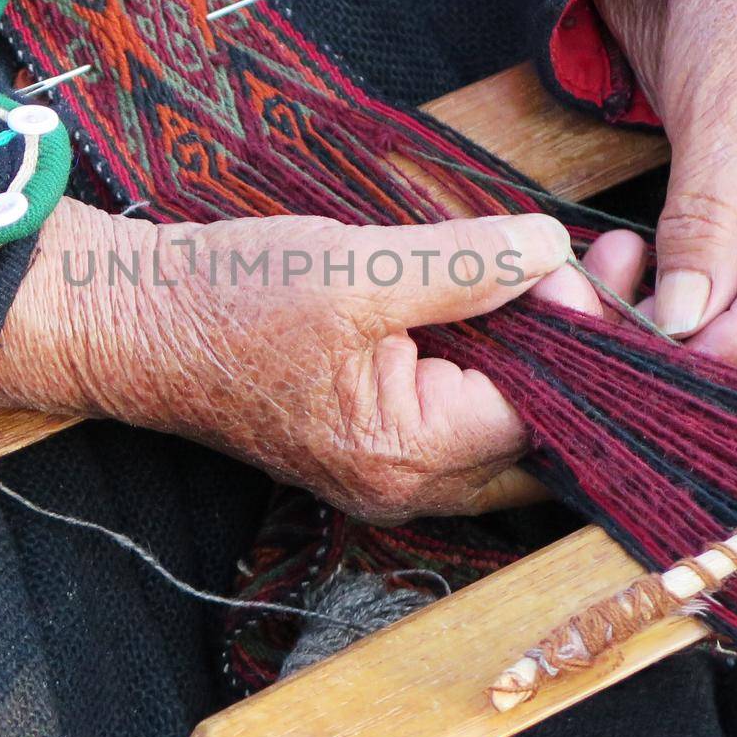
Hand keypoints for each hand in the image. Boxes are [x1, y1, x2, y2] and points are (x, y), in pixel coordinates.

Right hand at [0, 198, 582, 521]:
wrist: (134, 321)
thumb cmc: (228, 296)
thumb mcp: (356, 264)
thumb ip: (464, 264)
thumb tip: (553, 253)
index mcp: (404, 452)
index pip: (543, 412)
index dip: (577, 335)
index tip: (579, 260)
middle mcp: (406, 483)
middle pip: (538, 434)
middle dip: (581, 351)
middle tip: (603, 268)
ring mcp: (388, 469)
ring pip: (506, 425)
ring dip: (542, 351)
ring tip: (564, 273)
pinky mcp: (373, 442)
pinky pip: (462, 414)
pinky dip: (496, 360)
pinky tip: (506, 299)